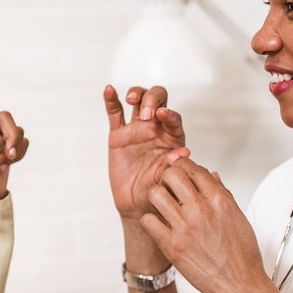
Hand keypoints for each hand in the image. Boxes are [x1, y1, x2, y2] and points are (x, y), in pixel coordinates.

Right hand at [103, 85, 189, 222]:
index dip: (169, 114)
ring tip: (132, 99)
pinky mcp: (118, 134)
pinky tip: (109, 90)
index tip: (162, 114)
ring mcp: (136, 129)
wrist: (135, 202)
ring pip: (138, 100)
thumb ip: (172, 166)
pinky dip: (111, 99)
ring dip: (137, 93)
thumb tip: (183, 152)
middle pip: (158, 100)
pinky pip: (115, 112)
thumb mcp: (165, 181)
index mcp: (172, 138)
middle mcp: (156, 128)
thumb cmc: (155, 192)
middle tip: (146, 113)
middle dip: (153, 99)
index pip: (173, 119)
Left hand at [140, 157, 269, 292]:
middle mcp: (201, 209)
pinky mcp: (172, 246)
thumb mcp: (237, 216)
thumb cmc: (242, 254)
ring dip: (157, 198)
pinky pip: (148, 221)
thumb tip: (212, 176)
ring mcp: (185, 227)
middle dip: (167, 178)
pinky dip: (150, 221)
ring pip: (155, 194)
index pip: (192, 168)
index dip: (182, 167)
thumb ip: (222, 193)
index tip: (179, 172)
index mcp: (219, 199)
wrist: (240, 284)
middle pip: (171, 174)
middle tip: (169, 188)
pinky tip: (159, 225)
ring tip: (163, 207)